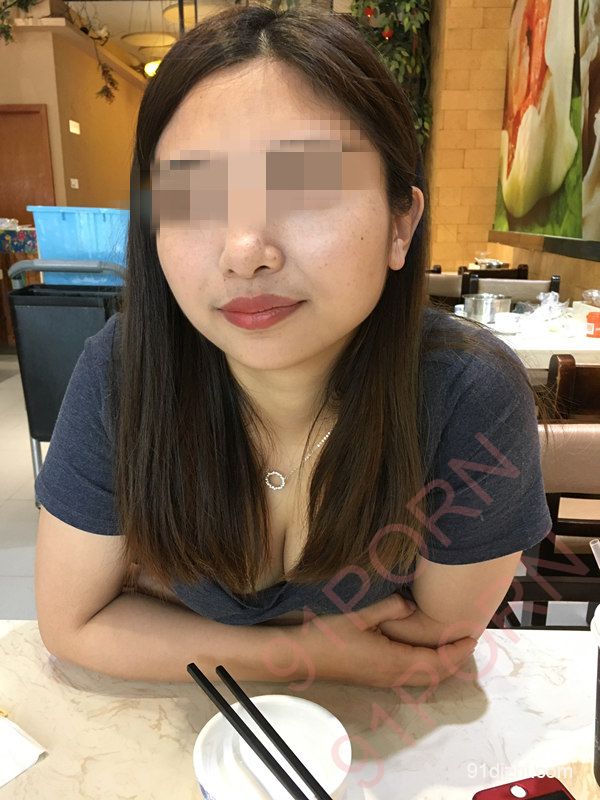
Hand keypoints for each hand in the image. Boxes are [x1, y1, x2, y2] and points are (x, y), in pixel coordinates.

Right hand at [295, 593, 477, 688]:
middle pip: (436, 674)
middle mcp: (394, 676)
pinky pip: (412, 676)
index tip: (473, 634)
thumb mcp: (361, 615)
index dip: (458, 650)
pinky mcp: (376, 677)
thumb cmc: (328, 636)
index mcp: (395, 662)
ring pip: (424, 678)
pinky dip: (428, 665)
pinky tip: (424, 651)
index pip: (438, 662)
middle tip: (469, 638)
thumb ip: (391, 609)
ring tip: (452, 644)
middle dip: (456, 659)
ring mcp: (384, 680)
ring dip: (442, 663)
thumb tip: (414, 607)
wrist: (301, 657)